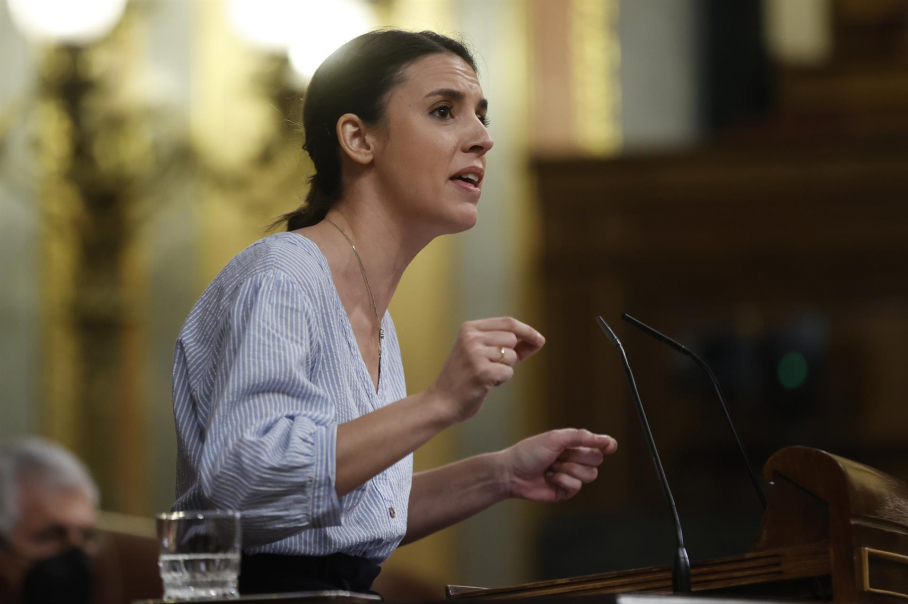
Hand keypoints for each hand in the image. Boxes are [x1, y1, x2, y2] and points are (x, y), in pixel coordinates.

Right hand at [430, 317, 544, 423]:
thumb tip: (538, 339)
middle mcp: (471, 338)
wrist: (442, 401)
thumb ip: (505, 343)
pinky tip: (484, 384)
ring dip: (504, 369)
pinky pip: (508, 373)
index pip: (508, 322)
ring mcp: (475, 354)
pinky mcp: (481, 372)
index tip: (540, 340)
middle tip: (493, 366)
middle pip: (512, 339)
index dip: (527, 331)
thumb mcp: (480, 352)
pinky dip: (501, 381)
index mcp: (469, 328)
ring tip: (485, 375)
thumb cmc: (465, 378)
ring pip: (512, 356)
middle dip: (511, 355)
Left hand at [500, 429, 617, 501]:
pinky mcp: (566, 491)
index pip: (599, 445)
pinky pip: (577, 487)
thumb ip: (581, 437)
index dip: (607, 445)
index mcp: (573, 444)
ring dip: (569, 469)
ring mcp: (572, 476)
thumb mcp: (555, 438)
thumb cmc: (530, 452)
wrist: (512, 472)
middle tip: (560, 455)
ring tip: (552, 466)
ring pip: (590, 475)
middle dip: (578, 456)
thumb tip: (606, 440)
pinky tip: (549, 477)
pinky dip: (562, 480)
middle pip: (597, 460)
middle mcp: (575, 460)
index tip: (609, 446)